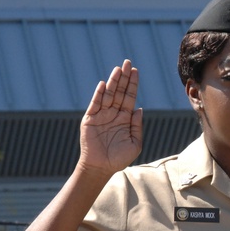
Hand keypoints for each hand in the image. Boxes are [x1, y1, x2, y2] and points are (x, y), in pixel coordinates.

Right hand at [78, 59, 142, 174]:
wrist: (100, 168)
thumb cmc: (119, 159)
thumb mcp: (135, 144)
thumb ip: (137, 126)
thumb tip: (139, 108)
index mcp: (125, 119)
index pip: (130, 97)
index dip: (132, 84)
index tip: (135, 71)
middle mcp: (114, 114)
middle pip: (120, 92)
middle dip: (124, 78)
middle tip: (127, 63)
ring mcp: (102, 115)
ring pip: (108, 94)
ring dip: (113, 81)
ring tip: (118, 69)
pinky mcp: (90, 119)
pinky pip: (95, 104)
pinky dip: (99, 94)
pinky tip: (104, 84)